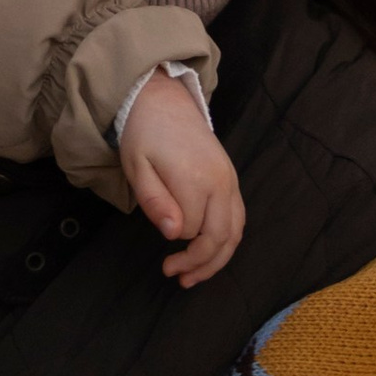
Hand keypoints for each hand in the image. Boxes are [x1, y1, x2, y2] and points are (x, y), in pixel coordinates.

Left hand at [117, 74, 243, 281]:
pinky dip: (228, 240)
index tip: (159, 246)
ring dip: (218, 259)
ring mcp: (230, 180)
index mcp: (195, 179)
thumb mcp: (136, 167)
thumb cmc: (144, 134)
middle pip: (221, 237)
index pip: (191, 230)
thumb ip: (155, 201)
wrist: (163, 99)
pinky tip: (210, 251)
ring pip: (236, 231)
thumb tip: (174, 234)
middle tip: (176, 276)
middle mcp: (220, 182)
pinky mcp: (232, 178)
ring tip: (194, 276)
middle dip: (200, 264)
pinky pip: (238, 217)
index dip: (174, 240)